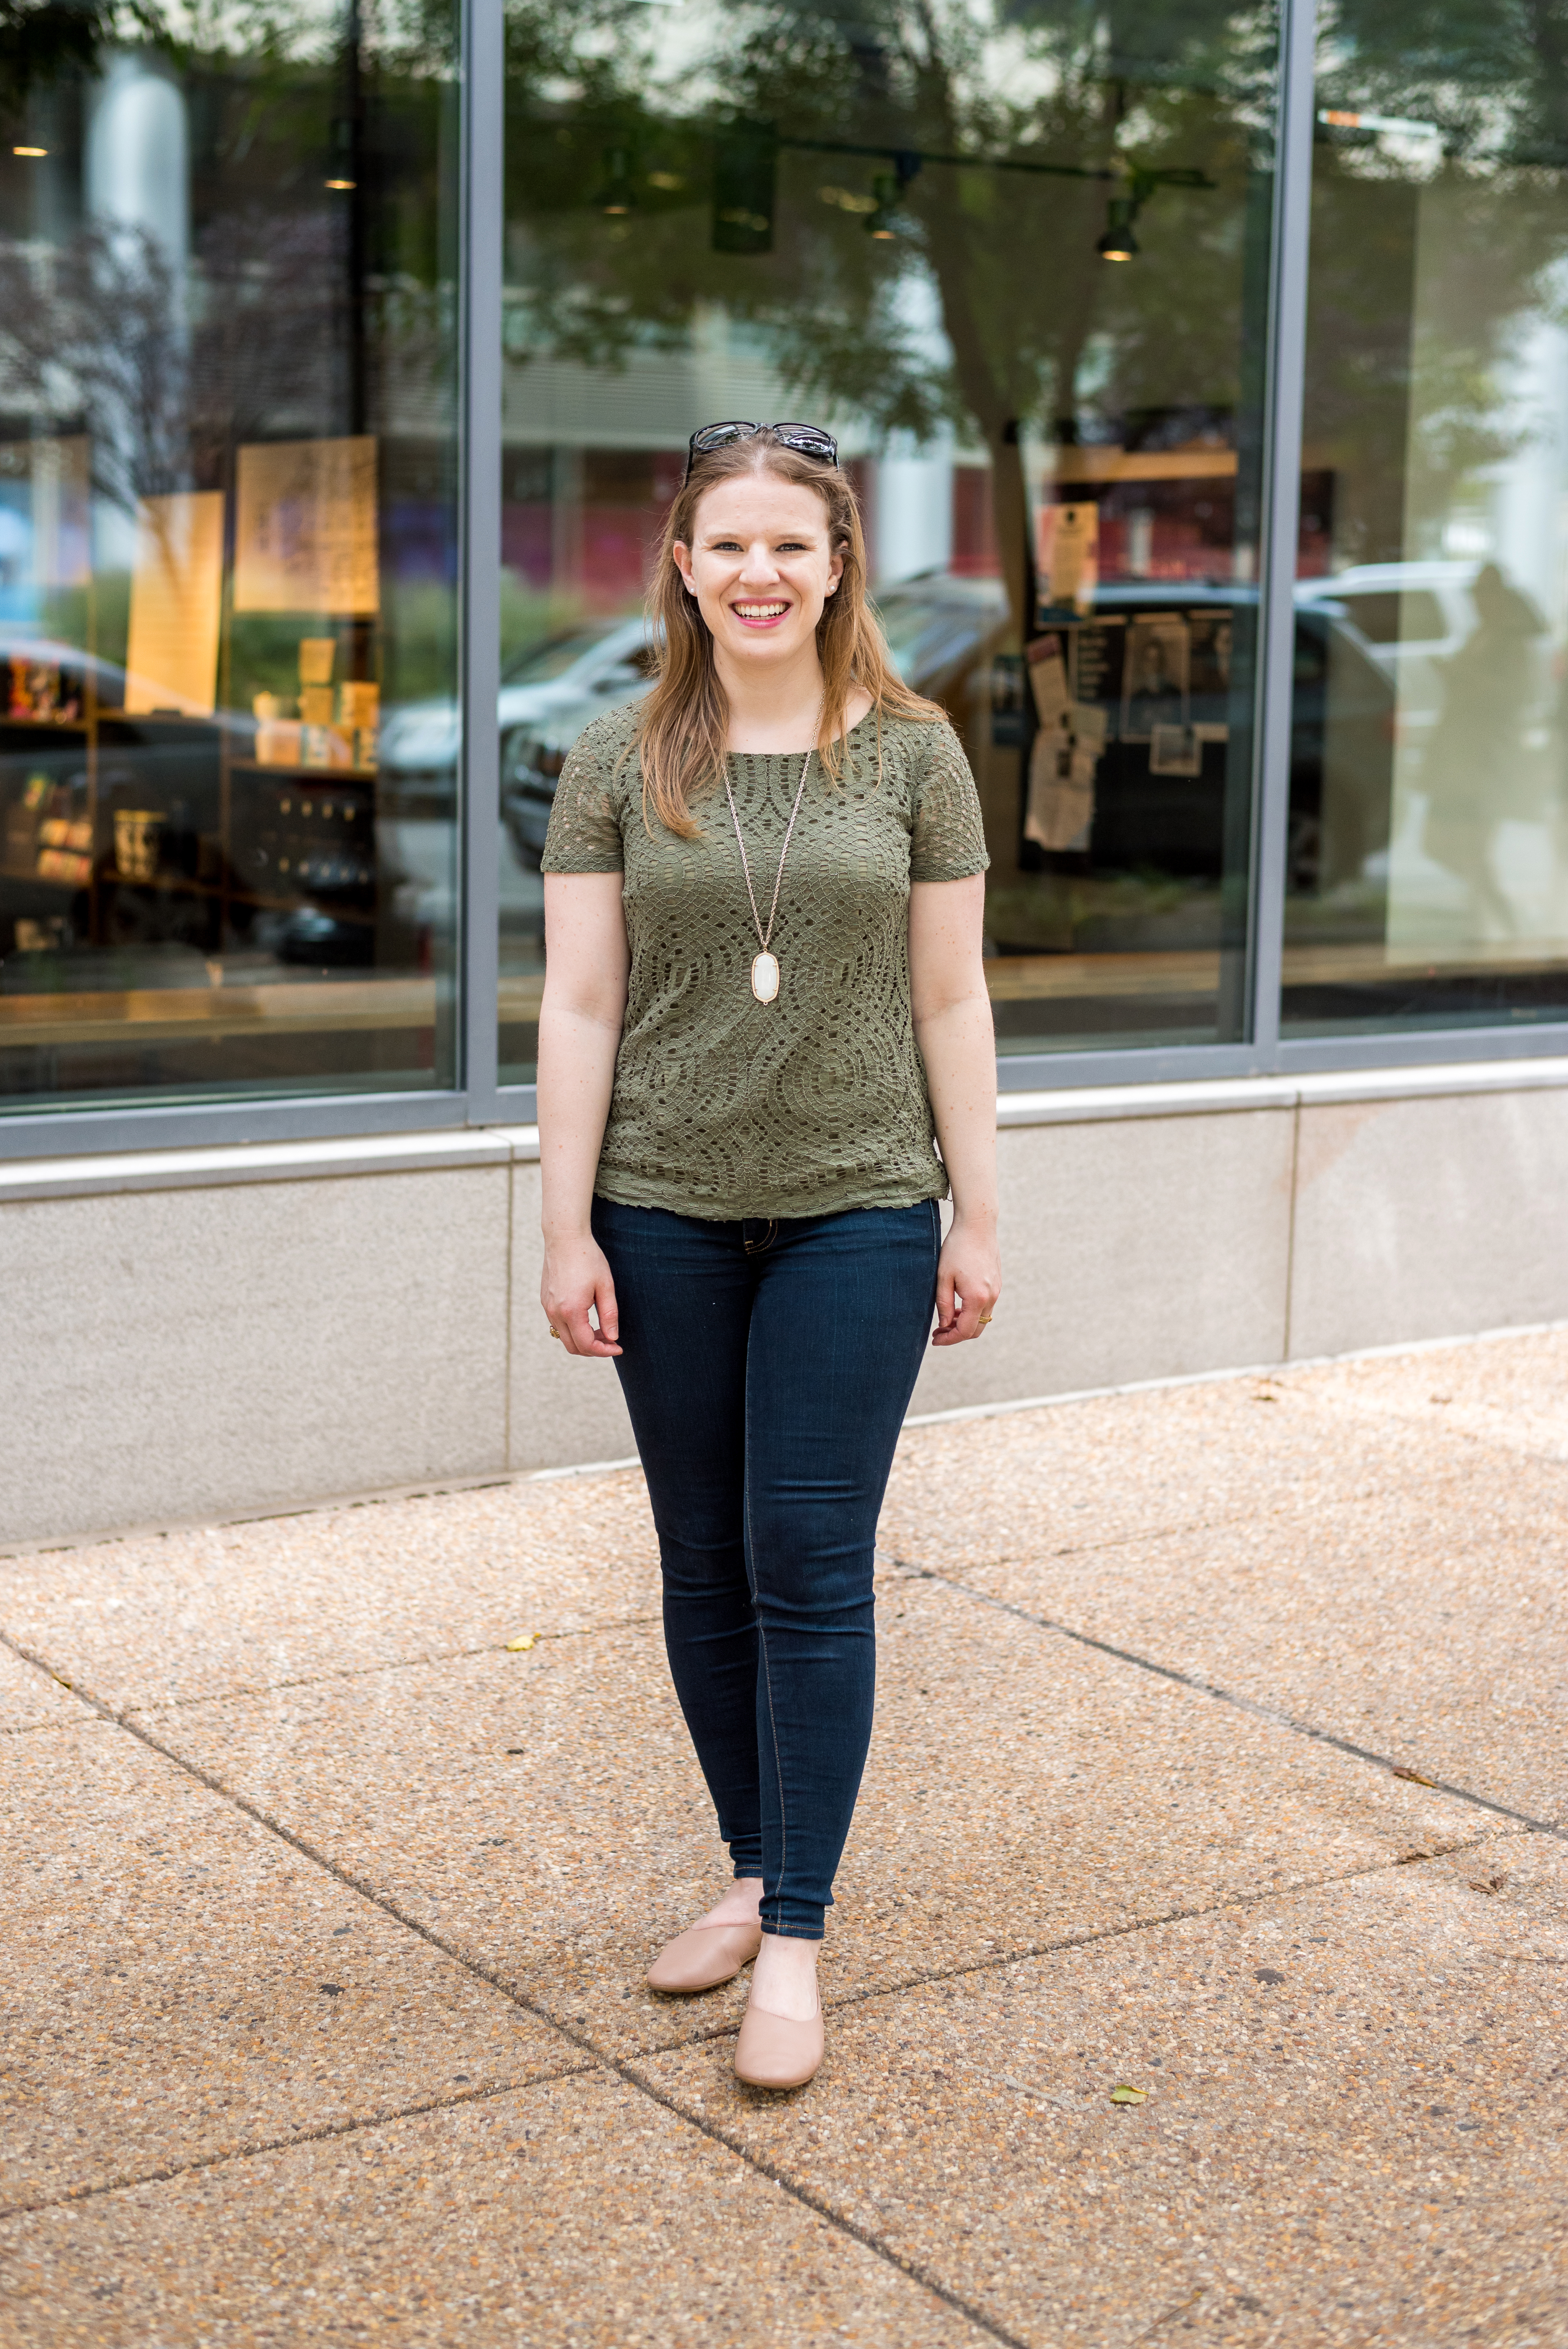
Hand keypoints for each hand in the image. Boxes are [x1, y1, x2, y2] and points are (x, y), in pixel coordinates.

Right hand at [541, 1232, 621, 1357]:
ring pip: (564, 1337)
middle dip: (594, 1349)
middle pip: (573, 1347)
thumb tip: (613, 1337)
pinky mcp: (545, 1301)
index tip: (618, 1347)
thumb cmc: (588, 1259)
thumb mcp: (605, 1286)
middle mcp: (555, 1312)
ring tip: (601, 1329)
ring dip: (583, 1340)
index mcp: (571, 1310)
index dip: (604, 1351)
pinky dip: (573, 1330)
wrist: (565, 1238)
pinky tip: (587, 1319)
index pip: (586, 1345)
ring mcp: (547, 1307)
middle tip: (611, 1340)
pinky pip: (558, 1325)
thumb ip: (609, 1314)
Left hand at [931, 1213, 999, 1345]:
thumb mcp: (943, 1278)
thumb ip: (944, 1304)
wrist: (977, 1226)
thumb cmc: (956, 1249)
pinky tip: (958, 1305)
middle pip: (976, 1330)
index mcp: (977, 1298)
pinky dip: (972, 1312)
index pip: (965, 1331)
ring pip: (982, 1319)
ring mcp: (996, 1291)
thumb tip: (944, 1325)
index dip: (949, 1339)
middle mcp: (991, 1297)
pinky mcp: (997, 1284)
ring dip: (964, 1323)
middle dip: (957, 1335)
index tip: (934, 1340)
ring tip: (946, 1318)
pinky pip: (986, 1307)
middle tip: (938, 1331)